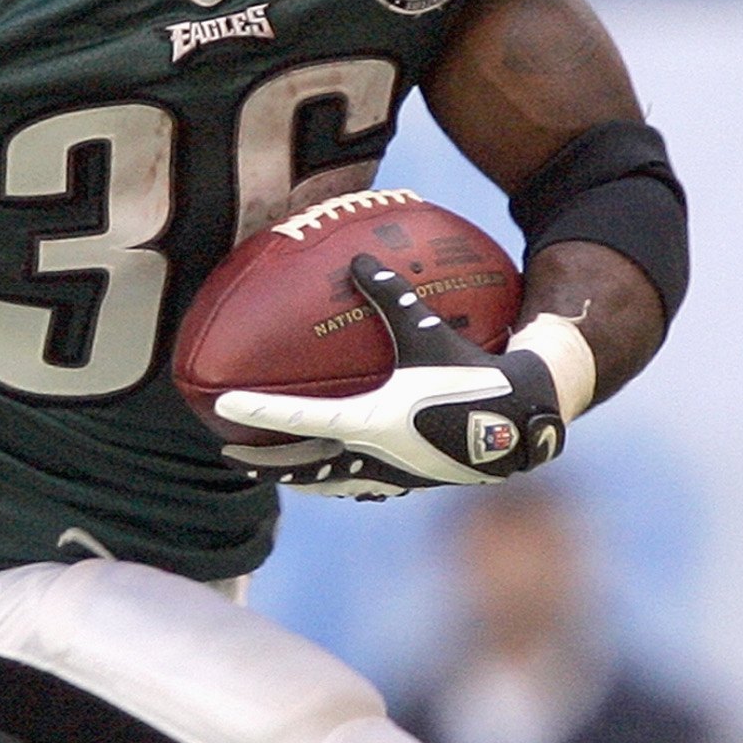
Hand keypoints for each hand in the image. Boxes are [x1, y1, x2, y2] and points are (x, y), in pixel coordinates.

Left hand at [214, 254, 566, 498]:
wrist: (520, 427)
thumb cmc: (474, 375)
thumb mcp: (428, 333)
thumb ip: (391, 294)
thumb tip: (357, 259)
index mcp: (368, 421)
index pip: (298, 420)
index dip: (257, 414)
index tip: (222, 408)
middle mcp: (371, 455)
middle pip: (300, 464)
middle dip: (262, 461)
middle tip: (227, 451)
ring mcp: (389, 475)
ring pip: (327, 481)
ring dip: (295, 476)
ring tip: (272, 470)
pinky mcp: (407, 481)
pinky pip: (359, 484)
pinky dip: (335, 478)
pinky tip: (331, 471)